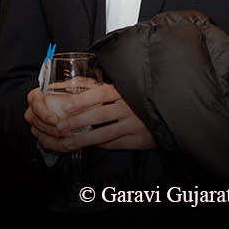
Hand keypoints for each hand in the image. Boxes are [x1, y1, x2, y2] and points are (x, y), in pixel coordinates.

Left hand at [25, 84, 155, 152]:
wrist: (168, 113)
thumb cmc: (139, 98)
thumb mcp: (124, 88)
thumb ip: (102, 87)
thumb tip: (74, 84)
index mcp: (124, 91)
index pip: (100, 94)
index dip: (82, 100)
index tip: (65, 106)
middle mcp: (130, 108)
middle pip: (99, 116)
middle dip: (77, 122)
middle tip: (60, 127)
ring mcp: (135, 125)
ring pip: (105, 134)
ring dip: (84, 139)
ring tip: (68, 142)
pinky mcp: (139, 140)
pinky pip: (115, 144)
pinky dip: (101, 144)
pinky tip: (89, 145)